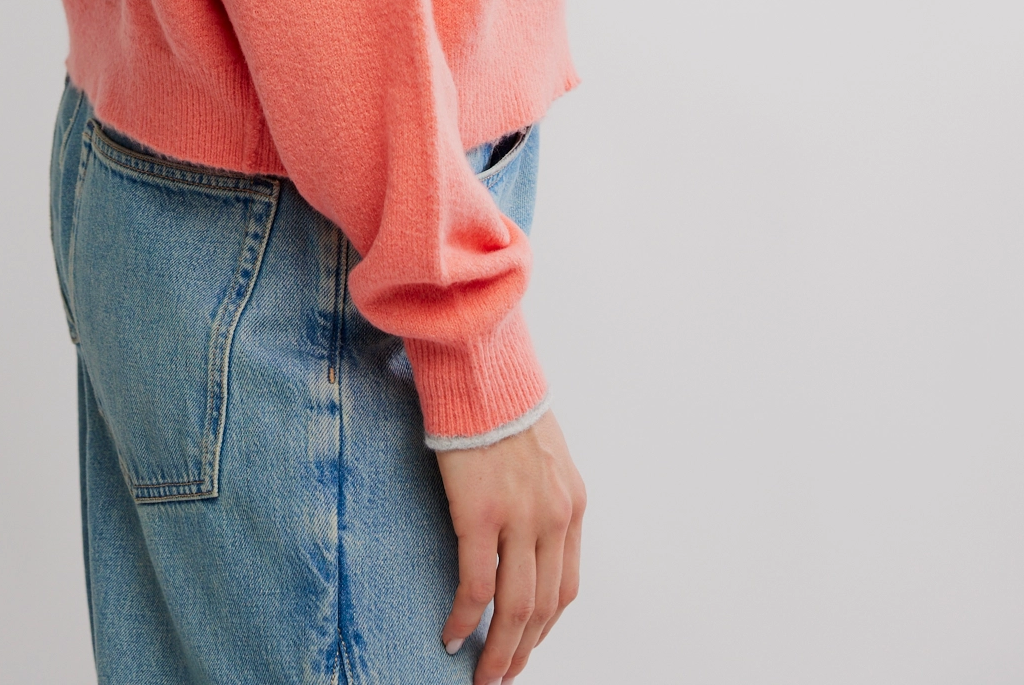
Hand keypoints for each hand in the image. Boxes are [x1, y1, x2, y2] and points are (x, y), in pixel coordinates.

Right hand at [434, 410, 585, 680]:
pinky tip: (452, 635)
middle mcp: (554, 516)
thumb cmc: (501, 404)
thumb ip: (539, 497)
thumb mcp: (541, 455)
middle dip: (523, 648)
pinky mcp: (481, 512)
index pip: (565, 585)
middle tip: (502, 674)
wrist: (480, 367)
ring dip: (499, 649)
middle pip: (544, 606)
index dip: (544, 624)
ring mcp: (520, 516)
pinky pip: (477, 585)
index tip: (525, 642)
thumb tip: (523, 533)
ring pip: (516, 606)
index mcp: (570, 503)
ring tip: (482, 674)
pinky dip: (466, 619)